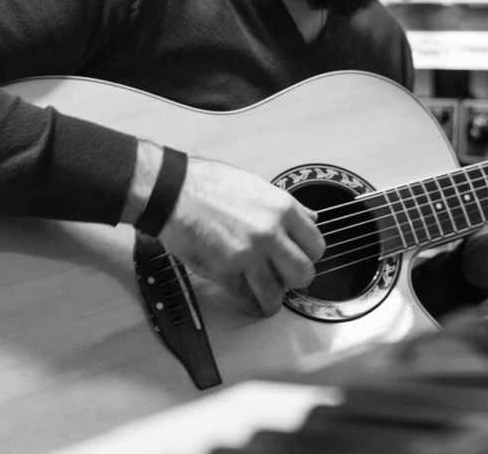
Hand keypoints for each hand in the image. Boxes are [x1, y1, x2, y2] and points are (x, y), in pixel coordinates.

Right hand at [157, 157, 324, 315]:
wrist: (172, 192)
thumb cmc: (208, 183)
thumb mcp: (256, 184)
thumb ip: (286, 206)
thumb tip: (310, 218)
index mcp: (282, 209)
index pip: (316, 245)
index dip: (309, 255)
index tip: (301, 258)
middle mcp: (270, 233)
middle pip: (303, 273)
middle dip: (295, 280)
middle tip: (286, 278)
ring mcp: (248, 254)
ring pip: (276, 293)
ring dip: (273, 300)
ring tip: (268, 298)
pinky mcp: (224, 271)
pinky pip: (246, 298)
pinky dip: (250, 304)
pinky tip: (250, 301)